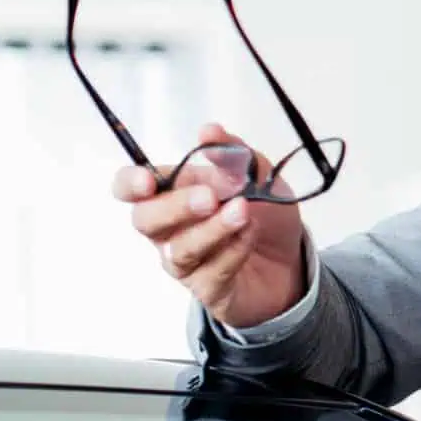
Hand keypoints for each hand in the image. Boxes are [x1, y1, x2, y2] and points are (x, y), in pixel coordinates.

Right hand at [116, 122, 309, 328]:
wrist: (291, 258)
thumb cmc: (262, 212)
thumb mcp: (258, 175)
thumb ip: (233, 153)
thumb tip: (209, 130)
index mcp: (171, 193)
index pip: (129, 188)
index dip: (130, 184)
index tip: (147, 181)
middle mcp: (168, 230)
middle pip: (146, 221)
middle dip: (176, 207)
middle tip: (210, 197)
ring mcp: (185, 262)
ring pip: (179, 251)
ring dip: (212, 229)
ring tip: (242, 212)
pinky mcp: (208, 289)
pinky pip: (211, 272)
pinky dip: (234, 250)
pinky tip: (251, 232)